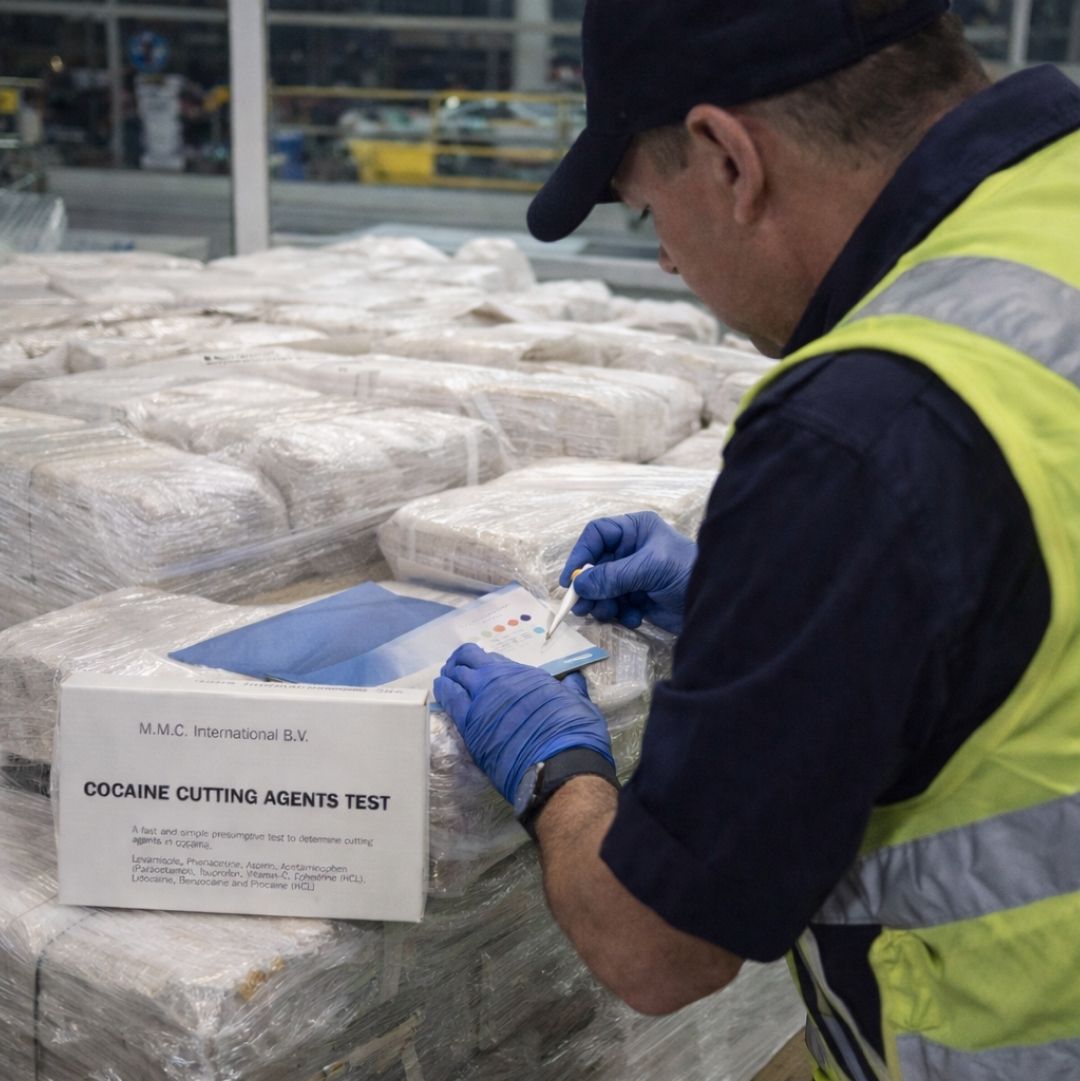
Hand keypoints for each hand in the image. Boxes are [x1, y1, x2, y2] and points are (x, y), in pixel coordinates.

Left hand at [434, 644, 612, 803]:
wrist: (559, 765)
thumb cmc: (573, 733)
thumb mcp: (578, 703)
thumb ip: (571, 690)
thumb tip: (573, 680)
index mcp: (524, 675)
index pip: (494, 659)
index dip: (487, 661)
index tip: (485, 666)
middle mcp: (499, 683)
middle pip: (468, 661)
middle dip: (461, 661)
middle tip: (458, 668)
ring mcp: (480, 703)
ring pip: (453, 678)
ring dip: (449, 675)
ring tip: (446, 678)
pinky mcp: (470, 729)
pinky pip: (449, 702)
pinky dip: (444, 693)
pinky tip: (441, 691)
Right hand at [561, 512, 696, 633]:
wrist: (716, 604)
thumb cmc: (688, 572)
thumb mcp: (650, 568)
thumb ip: (613, 576)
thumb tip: (580, 585)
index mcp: (635, 530)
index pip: (597, 535)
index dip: (581, 554)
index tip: (570, 579)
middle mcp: (632, 549)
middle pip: (595, 565)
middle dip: (589, 587)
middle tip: (581, 607)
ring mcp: (634, 574)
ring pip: (602, 588)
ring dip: (602, 603)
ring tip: (610, 613)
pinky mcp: (639, 597)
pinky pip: (616, 604)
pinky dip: (621, 614)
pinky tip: (635, 618)